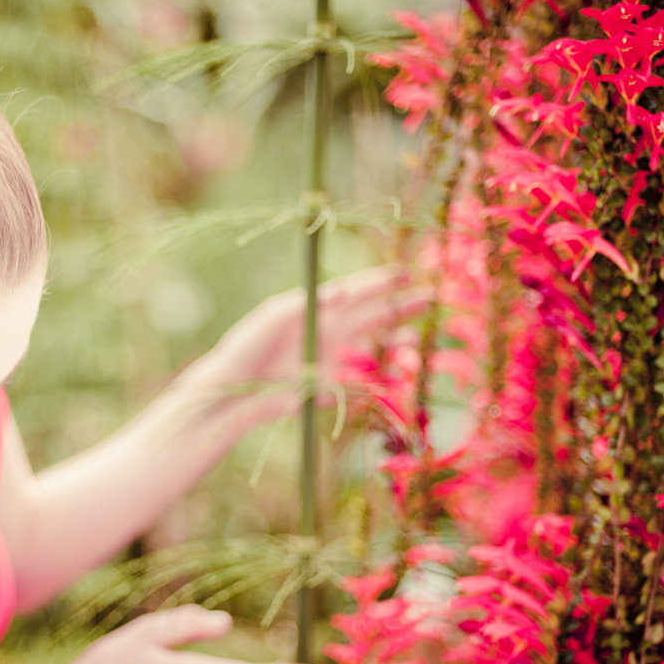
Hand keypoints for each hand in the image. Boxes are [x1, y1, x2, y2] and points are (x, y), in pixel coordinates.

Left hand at [182, 266, 430, 418]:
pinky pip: (360, 383)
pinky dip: (379, 381)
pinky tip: (394, 378)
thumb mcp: (273, 316)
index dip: (380, 284)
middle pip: (372, 318)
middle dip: (400, 309)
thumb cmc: (248, 345)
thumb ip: (308, 303)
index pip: (356, 293)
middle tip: (429, 299)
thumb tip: (341, 290)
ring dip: (394, 347)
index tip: (406, 275)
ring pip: (372, 350)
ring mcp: (330, 361)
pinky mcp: (328, 388)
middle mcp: (328, 333)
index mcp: (316, 310)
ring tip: (413, 343)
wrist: (233, 389)